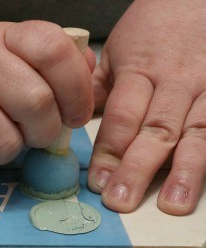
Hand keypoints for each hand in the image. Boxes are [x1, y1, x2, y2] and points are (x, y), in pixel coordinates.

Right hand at [0, 21, 93, 187]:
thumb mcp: (11, 54)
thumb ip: (54, 63)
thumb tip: (90, 75)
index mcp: (2, 37)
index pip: (54, 51)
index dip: (77, 91)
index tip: (72, 115)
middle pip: (35, 104)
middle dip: (43, 133)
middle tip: (31, 135)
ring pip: (2, 143)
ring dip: (6, 154)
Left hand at [90, 0, 205, 214]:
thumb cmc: (153, 29)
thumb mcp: (117, 50)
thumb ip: (96, 87)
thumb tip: (70, 120)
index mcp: (142, 70)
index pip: (123, 115)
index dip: (110, 150)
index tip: (97, 180)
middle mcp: (178, 82)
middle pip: (157, 130)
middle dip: (138, 168)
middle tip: (121, 200)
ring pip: (198, 134)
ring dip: (185, 172)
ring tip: (172, 204)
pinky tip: (203, 186)